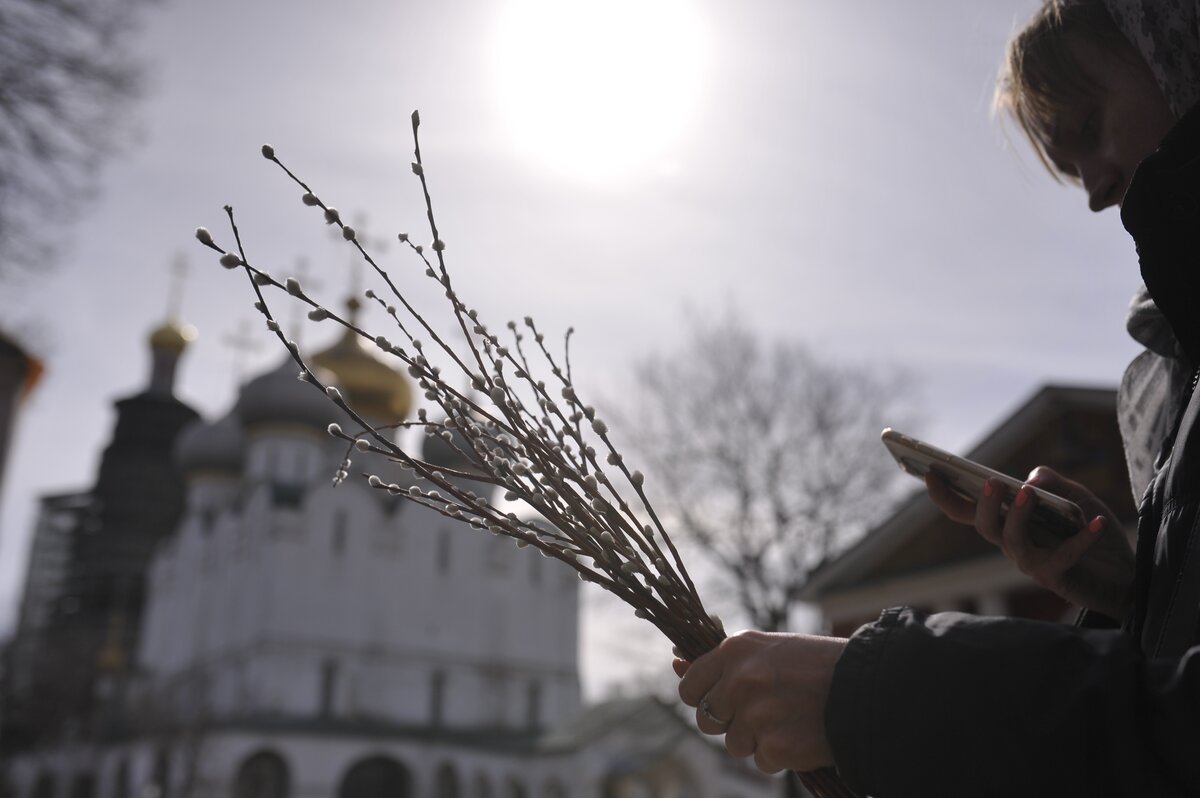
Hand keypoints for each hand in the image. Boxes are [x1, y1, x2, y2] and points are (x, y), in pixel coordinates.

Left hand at [674, 630, 846, 773]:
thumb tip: (675, 661)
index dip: (703, 698)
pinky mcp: (775, 747)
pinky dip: (779, 754)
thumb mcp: (767, 649)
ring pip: (734, 744)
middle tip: (761, 711)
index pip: (690, 686)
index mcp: (735, 650)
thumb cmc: (816, 665)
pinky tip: (800, 733)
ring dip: (757, 739)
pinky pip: (761, 761)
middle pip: (707, 720)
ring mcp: (757, 715)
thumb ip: (724, 661)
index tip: (721, 700)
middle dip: (728, 722)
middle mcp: (740, 680)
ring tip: (788, 718)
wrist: (867, 686)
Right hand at [925, 466, 1133, 618]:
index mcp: (1009, 523)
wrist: (1128, 576)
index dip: (946, 495)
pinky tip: (1096, 523)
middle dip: (984, 503)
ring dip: (1017, 516)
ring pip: (1011, 541)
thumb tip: (1027, 479)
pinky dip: (1081, 538)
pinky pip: (1062, 556)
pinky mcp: (1056, 578)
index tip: (929, 473)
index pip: (968, 510)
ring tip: (1028, 493)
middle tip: (991, 481)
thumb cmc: (1096, 537)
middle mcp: (1012, 544)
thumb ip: (1053, 482)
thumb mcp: (1077, 498)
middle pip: (983, 525)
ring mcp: (1031, 563)